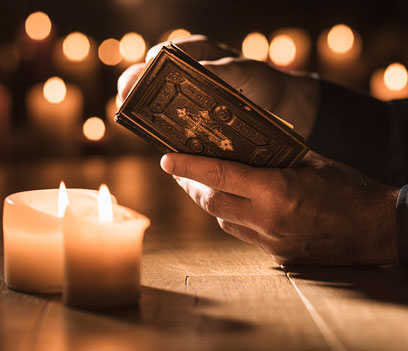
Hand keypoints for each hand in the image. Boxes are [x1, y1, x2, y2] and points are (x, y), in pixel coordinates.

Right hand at [117, 35, 318, 138]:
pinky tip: (158, 136)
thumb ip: (224, 69)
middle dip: (137, 86)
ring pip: (160, 100)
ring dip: (146, 108)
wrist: (281, 106)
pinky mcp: (193, 117)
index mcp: (199, 53)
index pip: (166, 53)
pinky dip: (165, 126)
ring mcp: (189, 97)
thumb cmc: (264, 82)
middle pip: (154, 76)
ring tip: (133, 119)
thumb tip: (199, 69)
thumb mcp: (247, 72)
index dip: (148, 64)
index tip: (138, 76)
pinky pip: (174, 120)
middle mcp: (188, 73)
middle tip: (125, 99)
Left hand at [160, 151, 398, 264]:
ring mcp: (272, 241)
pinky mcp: (277, 254)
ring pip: (223, 221)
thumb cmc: (348, 188)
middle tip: (178, 170)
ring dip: (208, 202)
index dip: (189, 167)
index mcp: (277, 191)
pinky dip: (229, 216)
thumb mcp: (310, 162)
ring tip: (200, 184)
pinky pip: (241, 233)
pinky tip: (231, 203)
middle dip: (190, 186)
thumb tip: (242, 147)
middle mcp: (268, 219)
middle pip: (212, 203)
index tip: (166, 159)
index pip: (220, 176)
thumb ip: (273, 157)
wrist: (377, 229)